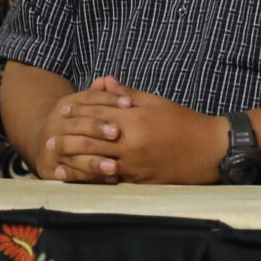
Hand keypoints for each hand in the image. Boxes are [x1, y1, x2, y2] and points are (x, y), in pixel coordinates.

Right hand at [35, 76, 130, 182]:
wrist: (44, 143)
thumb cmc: (78, 122)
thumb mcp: (85, 105)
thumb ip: (101, 95)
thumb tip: (108, 79)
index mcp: (67, 105)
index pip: (87, 99)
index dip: (108, 99)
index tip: (129, 103)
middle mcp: (57, 124)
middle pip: (78, 125)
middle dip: (97, 128)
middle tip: (117, 133)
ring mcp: (52, 147)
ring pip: (74, 153)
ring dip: (94, 160)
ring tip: (114, 166)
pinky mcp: (52, 169)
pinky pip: (73, 174)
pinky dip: (91, 177)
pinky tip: (111, 179)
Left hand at [48, 78, 227, 184]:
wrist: (209, 150)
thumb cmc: (184, 122)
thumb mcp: (157, 102)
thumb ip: (128, 94)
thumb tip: (104, 80)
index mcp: (135, 119)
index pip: (98, 112)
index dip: (78, 110)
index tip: (62, 110)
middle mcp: (131, 142)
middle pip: (90, 138)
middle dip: (68, 137)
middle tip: (51, 139)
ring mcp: (134, 163)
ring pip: (95, 162)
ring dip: (73, 160)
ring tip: (57, 159)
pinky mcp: (140, 180)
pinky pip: (110, 179)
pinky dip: (92, 177)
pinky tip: (79, 176)